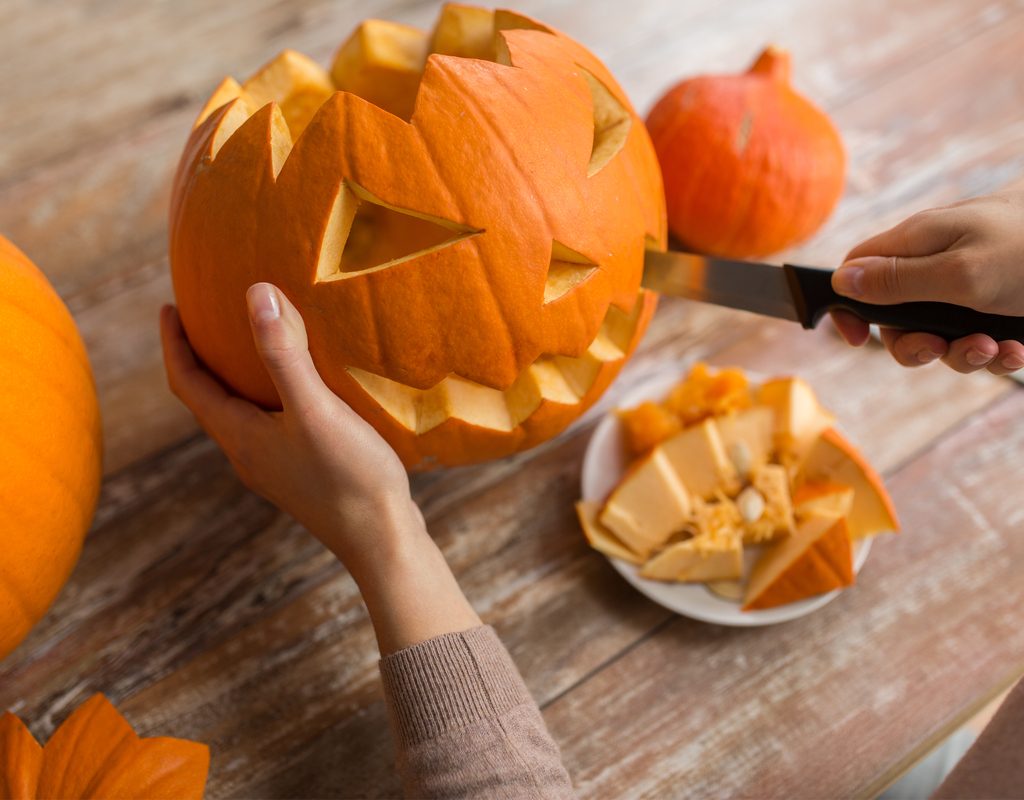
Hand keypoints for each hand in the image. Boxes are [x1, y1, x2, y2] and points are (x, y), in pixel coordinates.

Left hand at [160, 283, 479, 653]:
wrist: (382, 541)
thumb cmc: (350, 476)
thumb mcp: (315, 409)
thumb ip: (284, 354)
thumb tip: (255, 294)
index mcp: (238, 436)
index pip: (187, 383)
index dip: (174, 343)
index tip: (169, 306)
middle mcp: (246, 454)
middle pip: (206, 399)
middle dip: (199, 358)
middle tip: (202, 320)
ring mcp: (273, 468)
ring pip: (237, 414)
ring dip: (231, 379)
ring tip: (245, 348)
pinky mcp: (301, 474)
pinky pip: (267, 425)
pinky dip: (265, 396)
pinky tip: (298, 389)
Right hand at [830, 191, 1023, 374]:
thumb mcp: (958, 272)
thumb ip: (897, 281)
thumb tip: (841, 282)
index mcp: (919, 242)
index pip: (857, 269)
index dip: (848, 305)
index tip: (856, 339)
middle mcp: (939, 264)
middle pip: (896, 316)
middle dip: (914, 345)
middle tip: (937, 350)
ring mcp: (972, 288)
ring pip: (940, 336)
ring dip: (962, 355)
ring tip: (993, 348)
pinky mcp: (1002, 308)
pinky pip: (981, 343)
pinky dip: (996, 354)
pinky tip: (1018, 349)